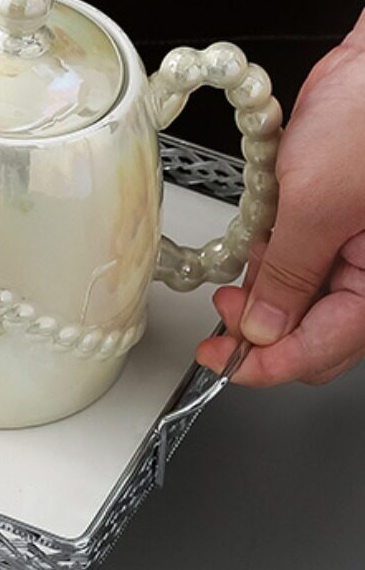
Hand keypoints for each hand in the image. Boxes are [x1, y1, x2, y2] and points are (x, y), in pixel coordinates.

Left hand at [197, 13, 364, 385]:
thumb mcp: (317, 204)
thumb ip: (289, 274)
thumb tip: (263, 331)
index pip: (324, 352)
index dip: (267, 365)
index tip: (220, 363)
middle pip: (316, 335)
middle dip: (264, 335)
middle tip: (219, 326)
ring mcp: (354, 246)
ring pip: (304, 299)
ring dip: (264, 300)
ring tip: (228, 290)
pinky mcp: (336, 216)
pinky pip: (302, 257)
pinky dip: (272, 261)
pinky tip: (251, 253)